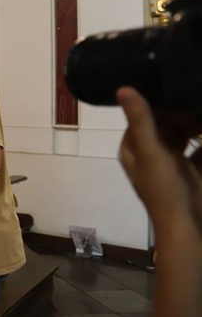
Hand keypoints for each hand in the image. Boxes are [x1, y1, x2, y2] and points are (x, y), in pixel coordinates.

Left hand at [117, 86, 201, 234]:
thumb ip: (141, 120)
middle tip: (194, 100)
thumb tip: (122, 88)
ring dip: (195, 126)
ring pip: (183, 137)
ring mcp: (170, 164)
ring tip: (201, 113)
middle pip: (164, 126)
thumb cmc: (164, 189)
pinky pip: (199, 151)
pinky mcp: (190, 173)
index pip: (142, 118)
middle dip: (181, 115)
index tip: (177, 91)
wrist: (188, 228)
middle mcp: (149, 154)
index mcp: (133, 149)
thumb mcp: (152, 151)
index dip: (159, 105)